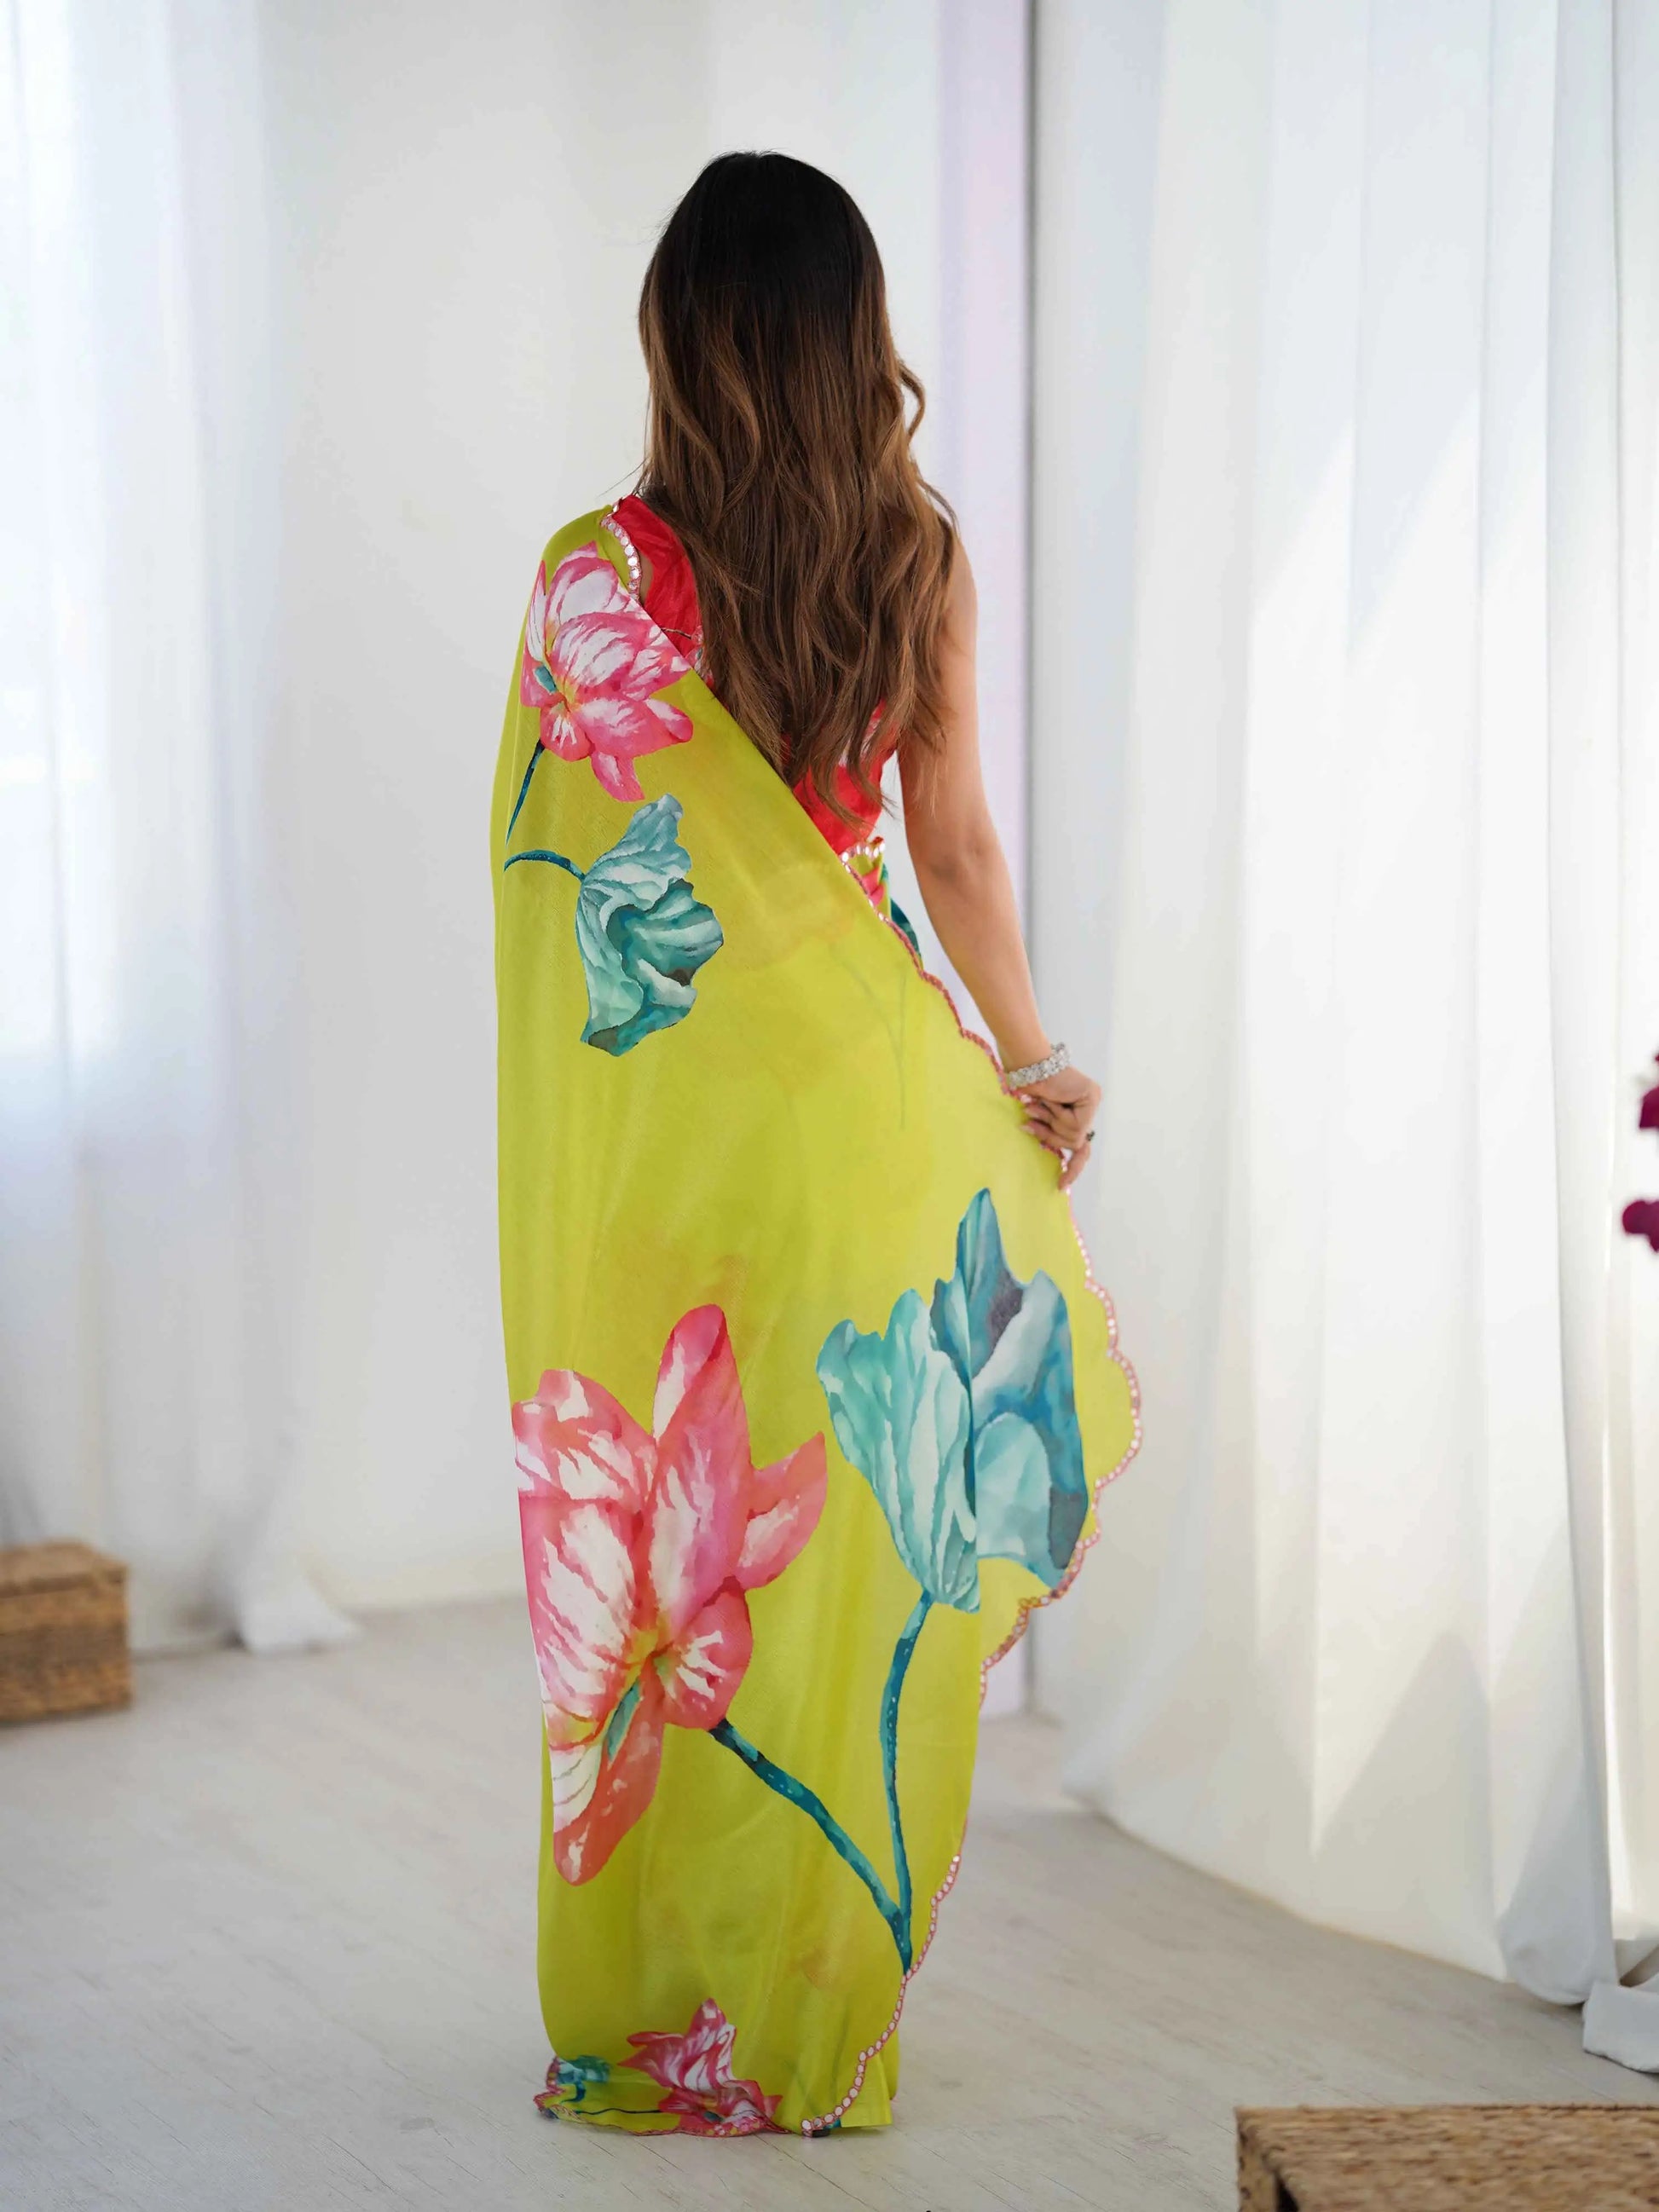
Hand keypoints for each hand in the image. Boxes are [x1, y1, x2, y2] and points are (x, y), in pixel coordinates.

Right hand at [1015, 1064, 1100, 1189]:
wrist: (1028, 1064)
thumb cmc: (1027, 1085)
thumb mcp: (1038, 1117)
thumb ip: (1048, 1131)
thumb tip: (1053, 1152)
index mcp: (1076, 1110)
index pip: (1080, 1146)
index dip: (1073, 1167)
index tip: (1060, 1186)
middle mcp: (1088, 1105)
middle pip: (1074, 1142)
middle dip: (1050, 1134)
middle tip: (1031, 1117)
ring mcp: (1092, 1100)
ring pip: (1073, 1136)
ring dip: (1051, 1122)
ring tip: (1040, 1104)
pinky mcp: (1091, 1097)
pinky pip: (1075, 1124)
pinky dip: (1057, 1115)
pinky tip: (1051, 1100)